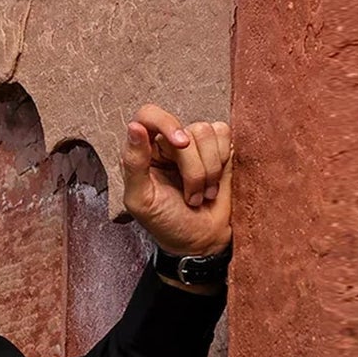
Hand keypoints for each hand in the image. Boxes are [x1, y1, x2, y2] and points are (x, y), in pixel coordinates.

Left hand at [119, 104, 232, 257]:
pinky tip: (215, 182)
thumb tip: (135, 127)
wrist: (201, 241)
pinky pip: (224, 134)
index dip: (166, 123)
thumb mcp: (141, 200)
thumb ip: (134, 163)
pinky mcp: (219, 147)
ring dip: (208, 171)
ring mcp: (195, 144)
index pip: (149, 115)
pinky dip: (222, 161)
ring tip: (202, 194)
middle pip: (186, 130)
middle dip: (193, 169)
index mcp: (144, 151)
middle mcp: (168, 142)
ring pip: (207, 131)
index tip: (181, 143)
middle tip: (191, 197)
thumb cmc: (167, 223)